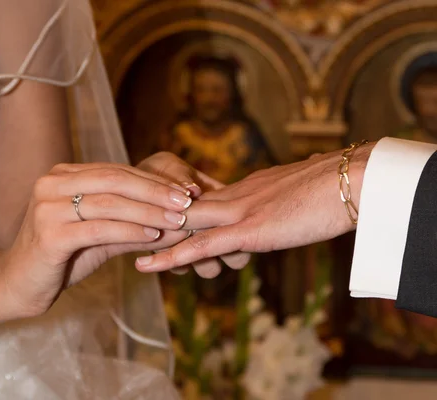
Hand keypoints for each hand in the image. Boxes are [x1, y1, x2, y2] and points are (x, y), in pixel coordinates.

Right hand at [0, 163, 192, 316]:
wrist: (18, 284)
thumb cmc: (61, 257)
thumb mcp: (99, 235)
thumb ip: (132, 224)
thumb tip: (176, 220)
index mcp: (62, 176)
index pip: (116, 172)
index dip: (152, 181)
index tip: (184, 192)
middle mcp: (51, 184)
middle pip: (114, 181)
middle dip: (155, 192)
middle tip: (187, 203)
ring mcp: (47, 207)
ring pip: (109, 203)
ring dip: (148, 213)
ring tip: (178, 222)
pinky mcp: (48, 234)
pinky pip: (98, 229)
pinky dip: (129, 232)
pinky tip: (152, 237)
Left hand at [134, 144, 373, 272]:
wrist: (353, 180)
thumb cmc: (333, 190)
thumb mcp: (293, 200)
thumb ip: (272, 211)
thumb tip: (265, 224)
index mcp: (243, 188)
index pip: (197, 200)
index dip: (168, 209)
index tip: (142, 214)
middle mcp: (233, 195)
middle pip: (180, 209)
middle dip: (149, 220)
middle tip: (117, 229)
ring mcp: (237, 211)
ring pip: (182, 225)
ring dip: (150, 236)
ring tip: (118, 246)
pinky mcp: (247, 229)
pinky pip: (201, 245)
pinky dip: (171, 255)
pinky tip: (146, 263)